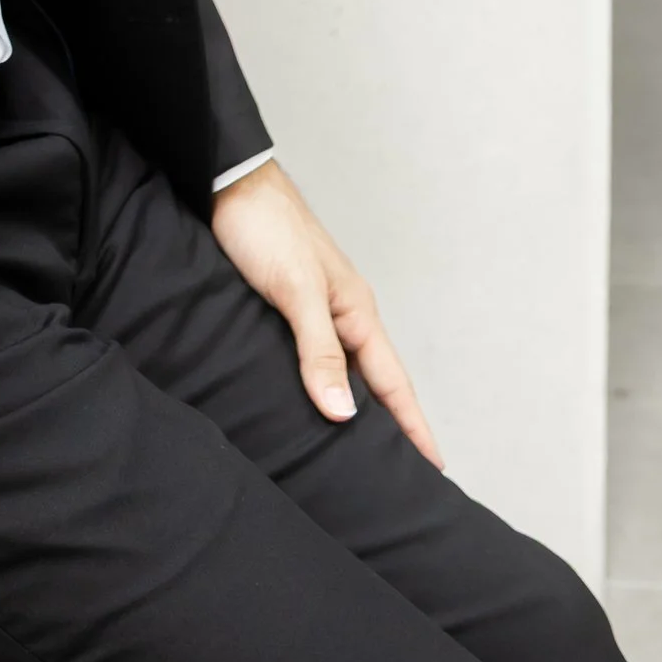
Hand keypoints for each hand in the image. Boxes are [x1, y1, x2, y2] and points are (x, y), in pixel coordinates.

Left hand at [210, 161, 442, 469]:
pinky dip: (322, 388)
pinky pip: (315, 360)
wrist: (227, 183)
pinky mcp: (286, 309)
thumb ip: (318, 349)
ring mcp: (317, 311)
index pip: (393, 383)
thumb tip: (344, 414)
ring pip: (345, 372)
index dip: (413, 427)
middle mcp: (343, 315)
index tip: (435, 470)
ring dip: (357, 410)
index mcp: (356, 312)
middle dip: (394, 428)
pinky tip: (313, 405)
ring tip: (364, 455)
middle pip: (376, 382)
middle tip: (405, 478)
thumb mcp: (296, 290)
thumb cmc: (266, 227)